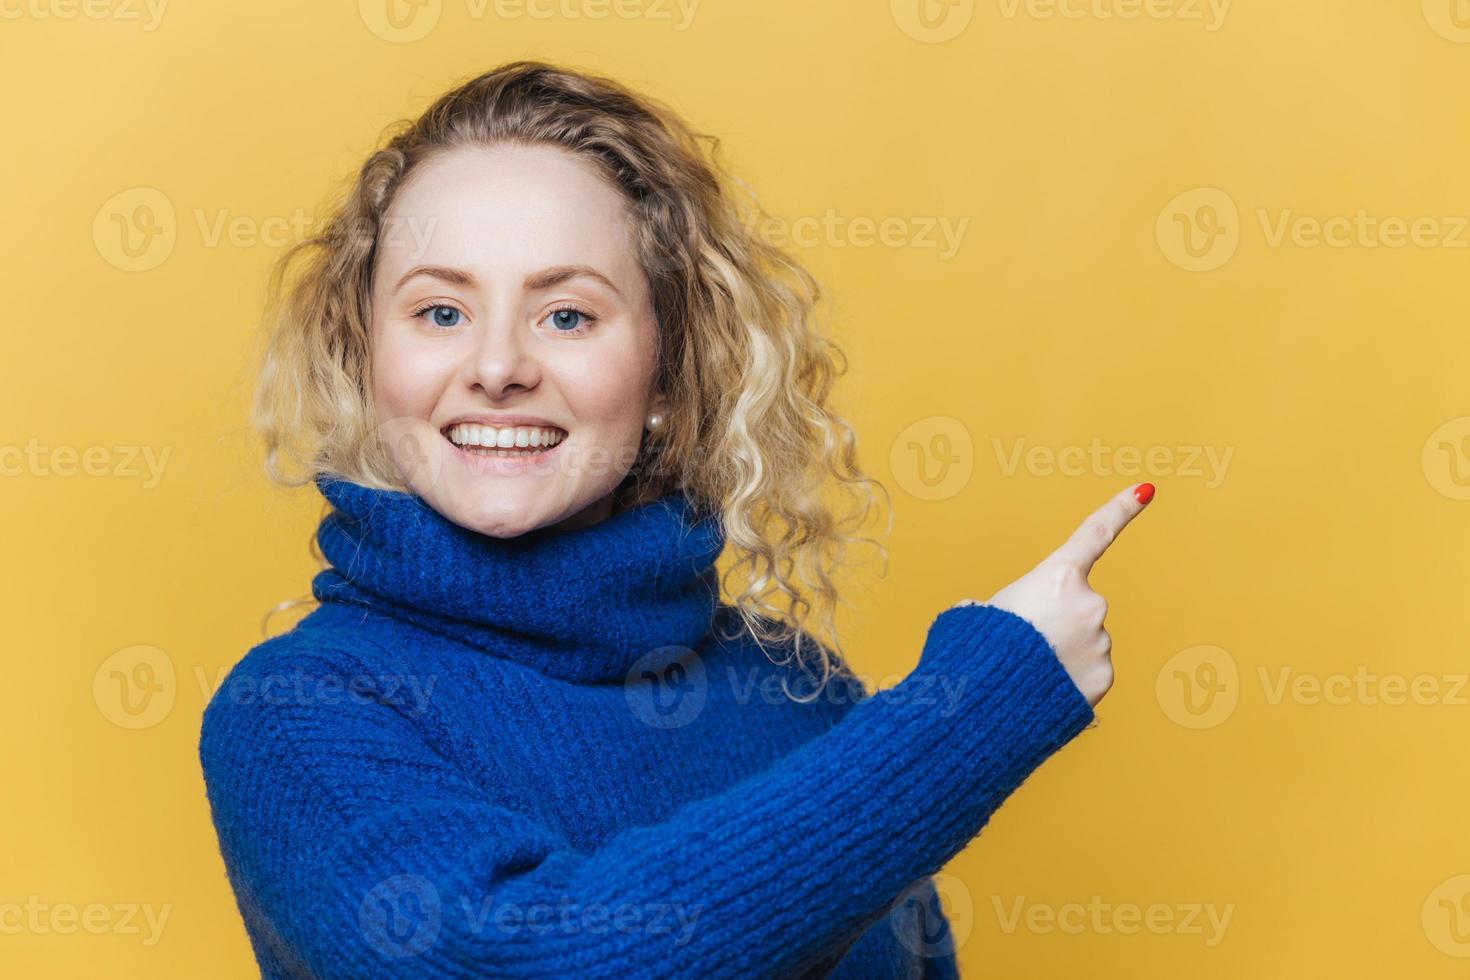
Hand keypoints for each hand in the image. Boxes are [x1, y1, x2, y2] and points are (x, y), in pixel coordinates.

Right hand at [954, 483, 1154, 706]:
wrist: (988, 701)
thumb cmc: (978, 649)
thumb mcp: (980, 613)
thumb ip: (1002, 605)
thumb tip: (992, 615)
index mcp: (1058, 576)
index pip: (1095, 533)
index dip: (1121, 509)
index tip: (1145, 490)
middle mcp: (1090, 603)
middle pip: (1076, 606)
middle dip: (1055, 621)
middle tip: (1021, 643)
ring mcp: (1101, 642)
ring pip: (1083, 641)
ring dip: (1060, 652)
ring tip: (1028, 670)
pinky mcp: (1104, 677)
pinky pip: (1088, 671)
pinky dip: (1069, 678)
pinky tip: (1045, 688)